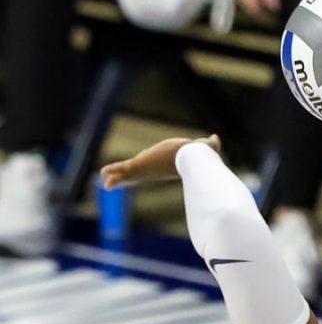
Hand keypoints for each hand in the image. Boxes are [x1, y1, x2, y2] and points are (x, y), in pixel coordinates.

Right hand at [100, 135, 220, 188]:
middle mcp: (154, 170)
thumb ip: (209, 144)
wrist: (191, 158)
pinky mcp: (140, 166)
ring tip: (106, 184)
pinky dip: (113, 171)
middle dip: (127, 179)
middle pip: (138, 175)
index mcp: (165, 167)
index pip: (153, 169)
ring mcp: (146, 170)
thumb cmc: (196, 154)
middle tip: (116, 183)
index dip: (146, 170)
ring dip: (117, 178)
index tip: (140, 173)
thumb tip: (216, 139)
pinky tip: (102, 174)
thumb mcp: (201, 147)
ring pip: (129, 175)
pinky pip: (123, 169)